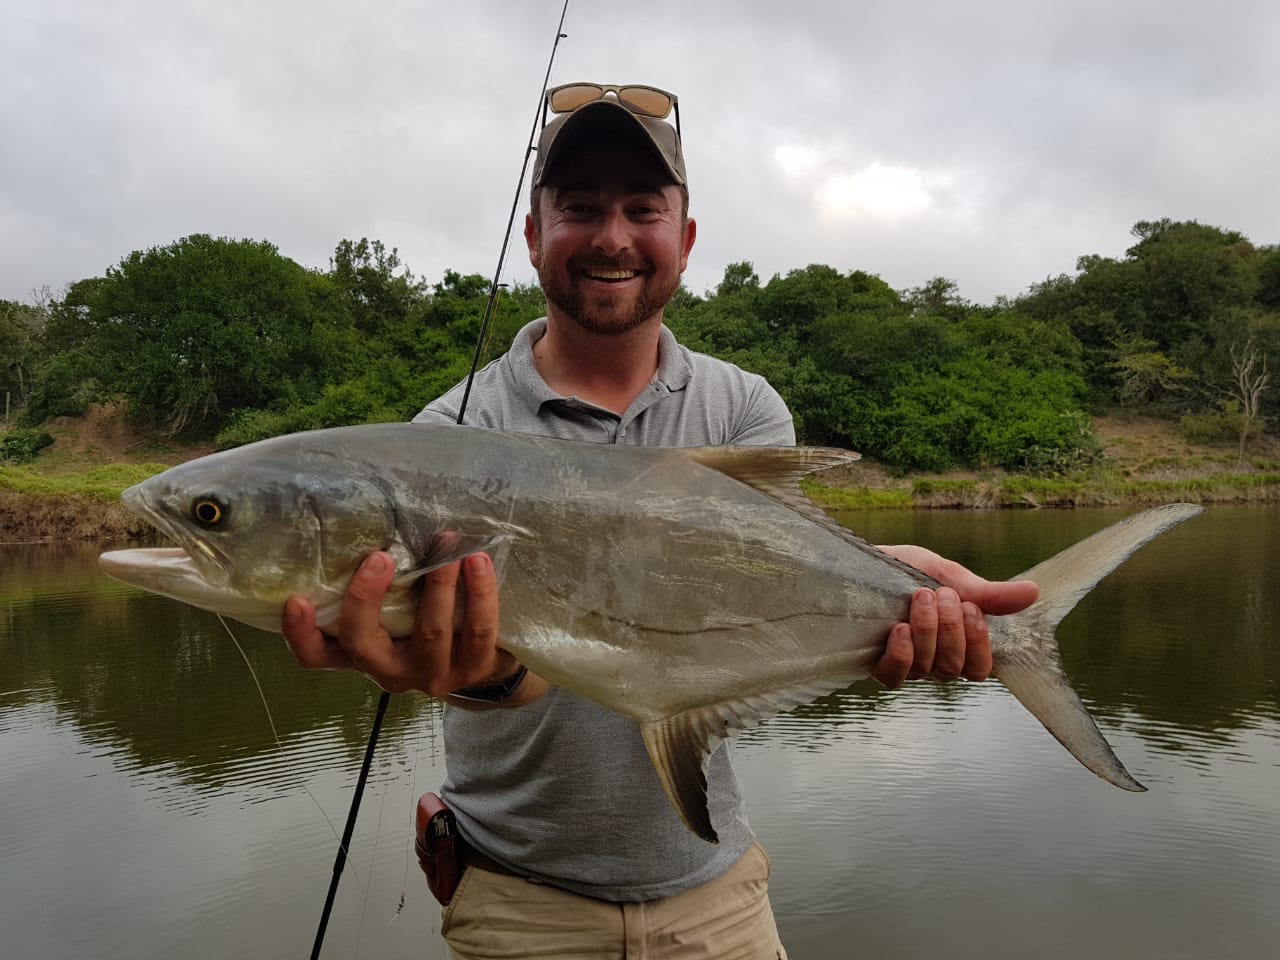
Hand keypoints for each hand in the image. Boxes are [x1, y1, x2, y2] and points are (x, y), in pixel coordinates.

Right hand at [282, 550, 518, 697]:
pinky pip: (478, 630)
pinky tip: (479, 562)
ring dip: (438, 583)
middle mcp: (391, 672)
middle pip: (364, 643)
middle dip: (366, 599)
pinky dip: (480, 593)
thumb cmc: (428, 625)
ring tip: (448, 543)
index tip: (296, 600)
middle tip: (379, 557)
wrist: (487, 667)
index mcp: (363, 656)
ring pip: (431, 632)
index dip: (302, 634)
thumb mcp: (396, 614)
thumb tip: (372, 527)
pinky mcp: (474, 668)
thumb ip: (380, 589)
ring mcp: (432, 674)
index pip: (317, 656)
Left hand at [869, 545, 1039, 688]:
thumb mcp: (950, 576)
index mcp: (956, 644)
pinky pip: (896, 676)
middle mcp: (933, 661)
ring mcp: (905, 665)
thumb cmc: (906, 572)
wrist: (861, 564)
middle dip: (951, 628)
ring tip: (921, 597)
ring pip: (928, 668)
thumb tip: (1033, 592)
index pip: (980, 669)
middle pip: (955, 668)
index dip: (980, 645)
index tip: (971, 608)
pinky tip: (900, 630)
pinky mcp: (877, 664)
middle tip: (942, 595)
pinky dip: (902, 653)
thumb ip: (988, 593)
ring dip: (928, 630)